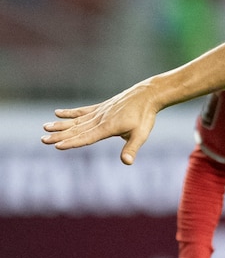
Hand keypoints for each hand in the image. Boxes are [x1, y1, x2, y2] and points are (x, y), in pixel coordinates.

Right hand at [41, 82, 158, 164]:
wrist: (148, 94)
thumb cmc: (145, 116)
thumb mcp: (141, 134)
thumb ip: (131, 148)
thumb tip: (127, 162)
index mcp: (108, 127)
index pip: (87, 137)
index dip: (72, 142)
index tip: (57, 145)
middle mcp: (100, 119)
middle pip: (77, 130)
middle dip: (59, 136)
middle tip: (43, 139)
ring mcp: (99, 112)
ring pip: (76, 120)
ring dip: (60, 125)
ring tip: (45, 127)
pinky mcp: (101, 107)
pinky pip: (82, 111)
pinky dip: (70, 113)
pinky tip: (57, 113)